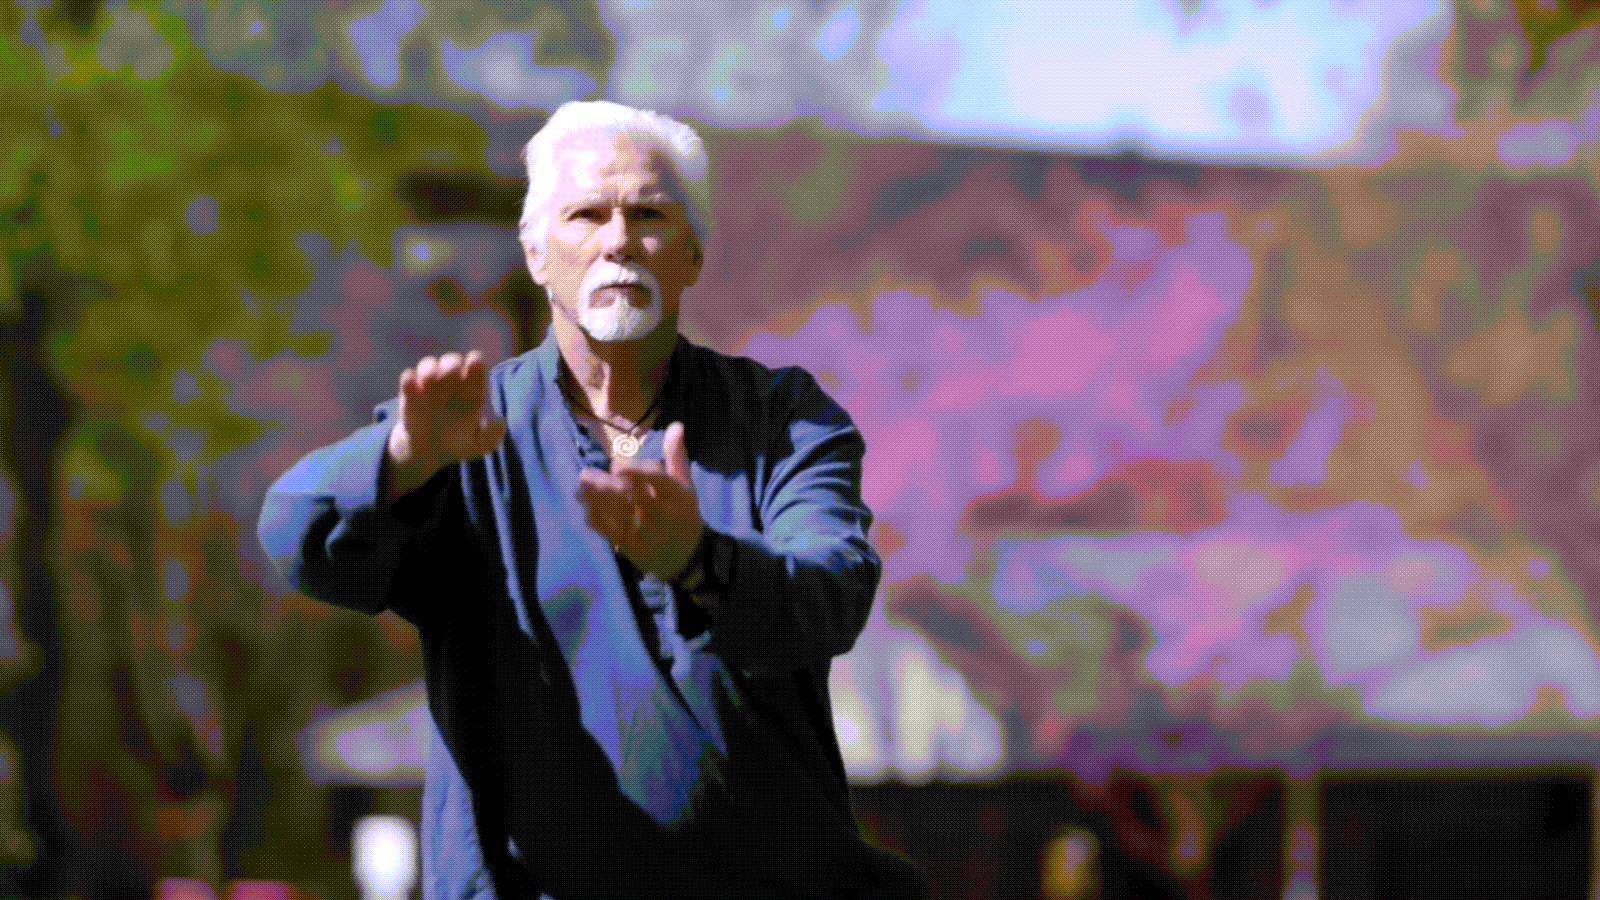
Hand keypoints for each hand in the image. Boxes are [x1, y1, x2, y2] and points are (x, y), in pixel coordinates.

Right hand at [382, 350, 507, 505]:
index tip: (475, 364)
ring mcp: (431, 386)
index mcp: (474, 388)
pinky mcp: (411, 394)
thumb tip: (499, 421)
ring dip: (429, 368)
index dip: (476, 362)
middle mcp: (452, 382)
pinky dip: (409, 380)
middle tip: (450, 374)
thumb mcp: (482, 444)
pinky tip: (412, 388)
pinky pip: (408, 379)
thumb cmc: (462, 444)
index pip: (477, 365)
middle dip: (451, 363)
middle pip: (452, 361)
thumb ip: (493, 433)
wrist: (431, 453)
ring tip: (429, 382)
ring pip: (429, 364)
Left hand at [576, 421, 702, 577]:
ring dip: (596, 501)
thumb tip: (676, 425)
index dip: (638, 471)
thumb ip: (676, 456)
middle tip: (585, 474)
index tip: (617, 465)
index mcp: (677, 494)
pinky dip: (597, 519)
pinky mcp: (634, 547)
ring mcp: (648, 532)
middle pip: (634, 498)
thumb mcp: (685, 486)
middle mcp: (664, 513)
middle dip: (607, 486)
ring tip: (579, 488)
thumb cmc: (683, 514)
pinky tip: (586, 508)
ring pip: (619, 515)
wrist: (688, 557)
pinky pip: (612, 533)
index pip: (658, 480)